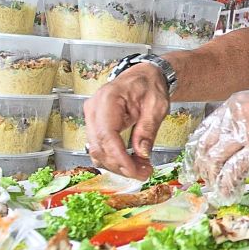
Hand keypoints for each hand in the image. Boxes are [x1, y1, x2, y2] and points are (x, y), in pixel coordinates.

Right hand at [84, 64, 168, 179]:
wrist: (143, 76)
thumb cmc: (149, 85)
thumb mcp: (157, 105)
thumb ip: (148, 128)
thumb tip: (142, 153)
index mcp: (108, 99)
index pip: (107, 135)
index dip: (119, 158)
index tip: (134, 171)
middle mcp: (94, 109)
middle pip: (99, 147)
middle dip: (121, 165)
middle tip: (144, 173)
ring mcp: (92, 117)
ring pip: (97, 151)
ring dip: (118, 165)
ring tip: (141, 169)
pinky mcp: (96, 125)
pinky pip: (100, 148)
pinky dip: (114, 159)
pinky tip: (132, 162)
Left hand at [184, 89, 248, 200]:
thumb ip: (244, 124)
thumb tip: (227, 148)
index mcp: (237, 103)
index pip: (205, 129)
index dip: (197, 151)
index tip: (194, 165)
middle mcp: (239, 113)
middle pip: (207, 145)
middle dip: (202, 168)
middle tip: (203, 182)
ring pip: (217, 159)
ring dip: (214, 180)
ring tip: (217, 190)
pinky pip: (234, 170)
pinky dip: (228, 185)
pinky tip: (230, 192)